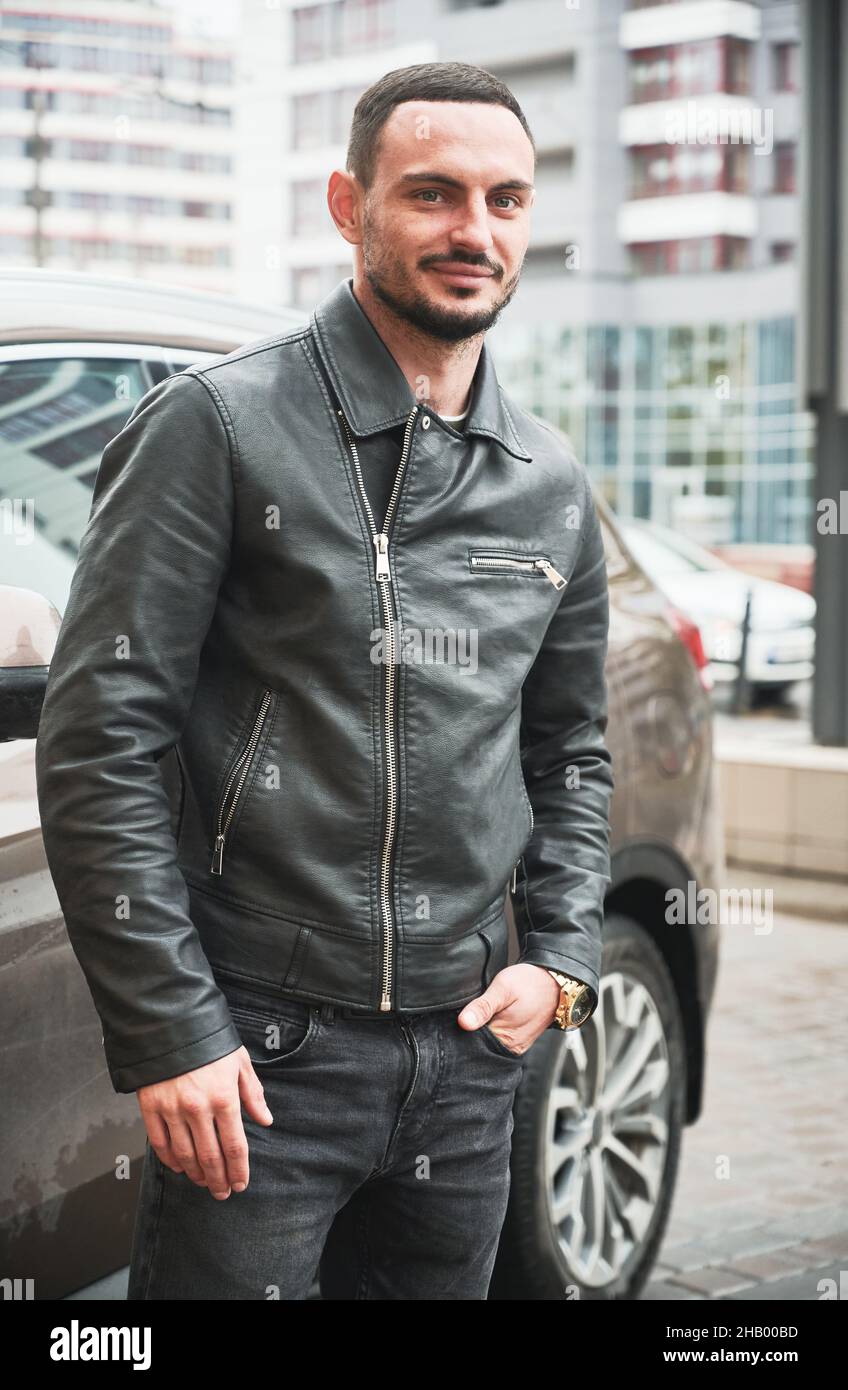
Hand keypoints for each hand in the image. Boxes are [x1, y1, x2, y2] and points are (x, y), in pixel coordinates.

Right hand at [136, 1047, 273, 1198]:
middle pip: (210, 1157)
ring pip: (185, 1155)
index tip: (241, 1184)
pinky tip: (180, 1167)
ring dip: (196, 1174)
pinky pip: (160, 1143)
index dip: (239, 1170)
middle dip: (218, 1180)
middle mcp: (198, 1108)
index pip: (234, 1146)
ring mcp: (172, 1109)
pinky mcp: (150, 1106)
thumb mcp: (239, 1062)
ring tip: (204, 1183)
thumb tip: (265, 1120)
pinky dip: (170, 1160)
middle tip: (222, 1193)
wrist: (170, 1022)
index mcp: (224, 1097)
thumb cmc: (208, 1041)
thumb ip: (253, 1093)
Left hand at [456, 963, 560, 1054]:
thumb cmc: (531, 983)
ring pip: (487, 1041)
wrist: (556, 982)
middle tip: (473, 1008)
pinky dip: (490, 1028)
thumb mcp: (503, 988)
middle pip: (478, 1044)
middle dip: (470, 1030)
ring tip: (484, 1011)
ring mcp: (515, 1045)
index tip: (460, 1014)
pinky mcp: (518, 1040)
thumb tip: (463, 1023)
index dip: (461, 1028)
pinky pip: (497, 1038)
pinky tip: (491, 1016)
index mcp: (505, 1038)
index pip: (471, 1042)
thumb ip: (483, 1006)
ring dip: (480, 1028)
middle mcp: (510, 1048)